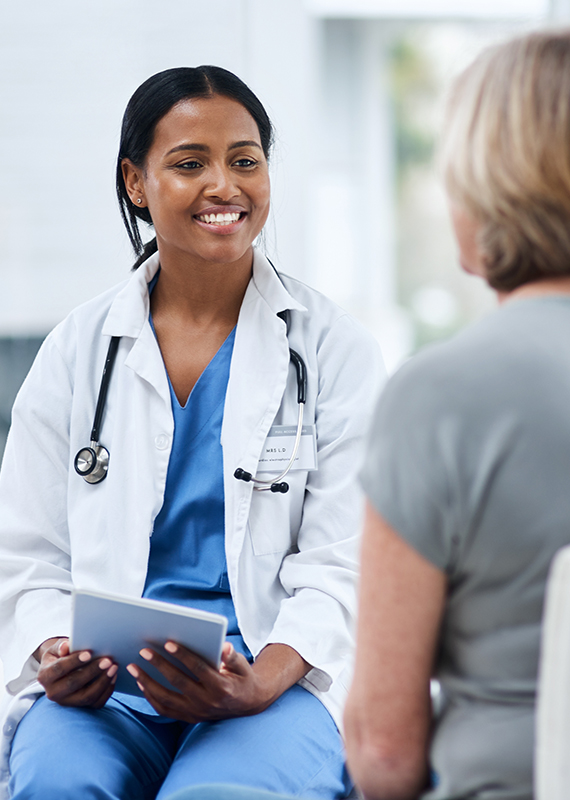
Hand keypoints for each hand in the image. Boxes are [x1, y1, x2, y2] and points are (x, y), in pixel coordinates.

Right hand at [35, 637, 117, 708]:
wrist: (60, 671)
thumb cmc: (60, 656)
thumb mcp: (56, 649)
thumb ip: (61, 646)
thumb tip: (66, 646)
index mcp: (45, 676)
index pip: (59, 669)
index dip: (74, 661)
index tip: (89, 653)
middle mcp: (53, 693)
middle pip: (74, 684)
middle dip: (92, 671)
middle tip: (107, 660)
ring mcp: (67, 702)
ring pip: (86, 696)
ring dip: (103, 682)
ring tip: (113, 667)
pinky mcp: (80, 707)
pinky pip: (96, 703)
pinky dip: (107, 690)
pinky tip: (113, 676)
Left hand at [127, 641, 308, 722]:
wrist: (248, 704)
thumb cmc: (242, 677)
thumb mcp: (243, 665)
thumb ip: (232, 656)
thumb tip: (224, 646)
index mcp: (221, 687)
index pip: (198, 669)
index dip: (183, 655)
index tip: (168, 643)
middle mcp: (207, 702)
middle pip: (178, 682)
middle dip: (159, 665)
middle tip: (143, 651)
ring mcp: (196, 712)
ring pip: (166, 699)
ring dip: (148, 682)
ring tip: (134, 667)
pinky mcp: (189, 718)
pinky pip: (165, 710)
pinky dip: (151, 697)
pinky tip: (141, 683)